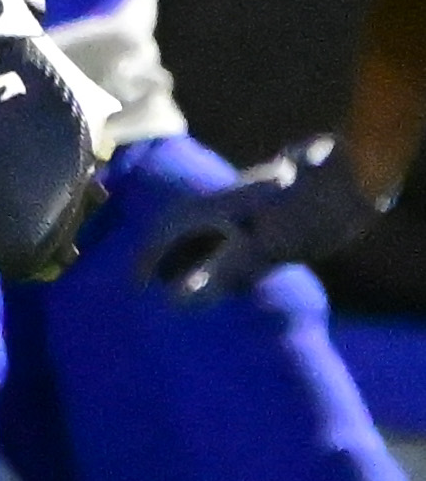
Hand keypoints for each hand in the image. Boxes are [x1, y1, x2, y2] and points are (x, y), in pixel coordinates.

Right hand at [148, 133, 388, 294]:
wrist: (344, 177)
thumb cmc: (303, 211)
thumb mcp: (262, 249)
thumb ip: (217, 276)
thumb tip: (175, 304)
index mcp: (207, 209)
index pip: (161, 236)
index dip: (146, 263)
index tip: (136, 288)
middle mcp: (218, 203)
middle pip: (178, 231)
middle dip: (164, 257)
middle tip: (155, 285)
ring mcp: (242, 205)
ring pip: (204, 230)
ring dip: (189, 253)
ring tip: (185, 277)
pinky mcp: (265, 209)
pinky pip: (227, 231)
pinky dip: (217, 249)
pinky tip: (233, 261)